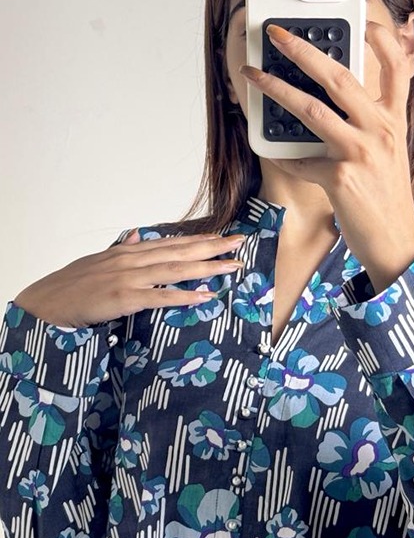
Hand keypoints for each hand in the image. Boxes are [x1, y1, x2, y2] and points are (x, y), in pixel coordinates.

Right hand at [13, 230, 243, 329]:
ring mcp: (129, 278)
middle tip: (241, 243)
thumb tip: (139, 234)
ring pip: (176, 270)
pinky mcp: (124, 298)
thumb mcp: (101, 261)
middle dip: (213, 247)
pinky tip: (205, 296)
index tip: (225, 235)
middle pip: (181, 251)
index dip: (201, 239)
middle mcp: (133, 260)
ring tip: (232, 266)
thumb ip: (125, 249)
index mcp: (131, 252)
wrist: (47, 302)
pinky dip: (184, 295)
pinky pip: (160, 297)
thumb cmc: (74, 284)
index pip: (173, 242)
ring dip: (207, 267)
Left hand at [240, 22, 413, 294]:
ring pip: (312, 110)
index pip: (397, 69)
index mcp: (394, 122)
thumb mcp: (390, 154)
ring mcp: (361, 154)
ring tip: (253, 76)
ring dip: (275, 89)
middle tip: (278, 35)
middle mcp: (381, 132)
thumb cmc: (389, 200)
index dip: (382, 39)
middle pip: (340, 77)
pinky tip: (279, 155)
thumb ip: (370, 125)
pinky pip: (301, 160)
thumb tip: (333, 103)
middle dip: (303, 51)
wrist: (397, 243)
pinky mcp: (341, 178)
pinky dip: (286, 158)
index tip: (363, 20)